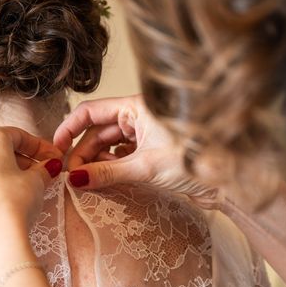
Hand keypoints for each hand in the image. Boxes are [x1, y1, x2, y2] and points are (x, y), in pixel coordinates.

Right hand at [54, 95, 222, 208]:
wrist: (229, 176)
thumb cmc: (196, 160)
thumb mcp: (145, 167)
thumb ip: (107, 172)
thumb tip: (75, 179)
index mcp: (136, 106)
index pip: (91, 111)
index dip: (69, 128)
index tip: (55, 147)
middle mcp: (139, 115)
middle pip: (98, 131)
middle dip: (82, 152)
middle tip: (72, 176)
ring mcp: (145, 132)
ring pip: (109, 145)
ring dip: (96, 161)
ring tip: (89, 180)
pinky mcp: (151, 149)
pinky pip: (122, 155)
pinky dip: (112, 166)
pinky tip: (106, 178)